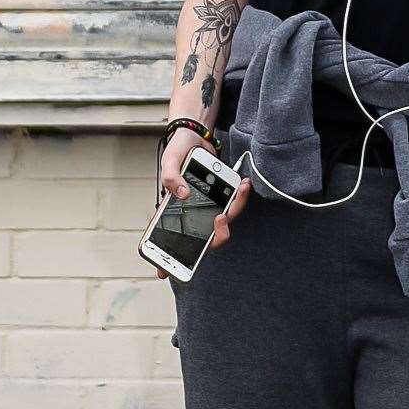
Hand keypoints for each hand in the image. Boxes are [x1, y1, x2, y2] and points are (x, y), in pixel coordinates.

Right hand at [155, 129, 251, 279]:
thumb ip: (170, 178)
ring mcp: (209, 206)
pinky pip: (233, 202)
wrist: (194, 135)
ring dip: (235, 207)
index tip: (164, 274)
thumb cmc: (178, 151)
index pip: (172, 240)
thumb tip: (183, 195)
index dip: (169, 260)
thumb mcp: (168, 161)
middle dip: (218, 234)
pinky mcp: (222, 196)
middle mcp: (193, 213)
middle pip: (206, 237)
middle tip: (220, 219)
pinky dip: (240, 195)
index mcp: (174, 211)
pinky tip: (244, 184)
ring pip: (224, 219)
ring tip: (241, 189)